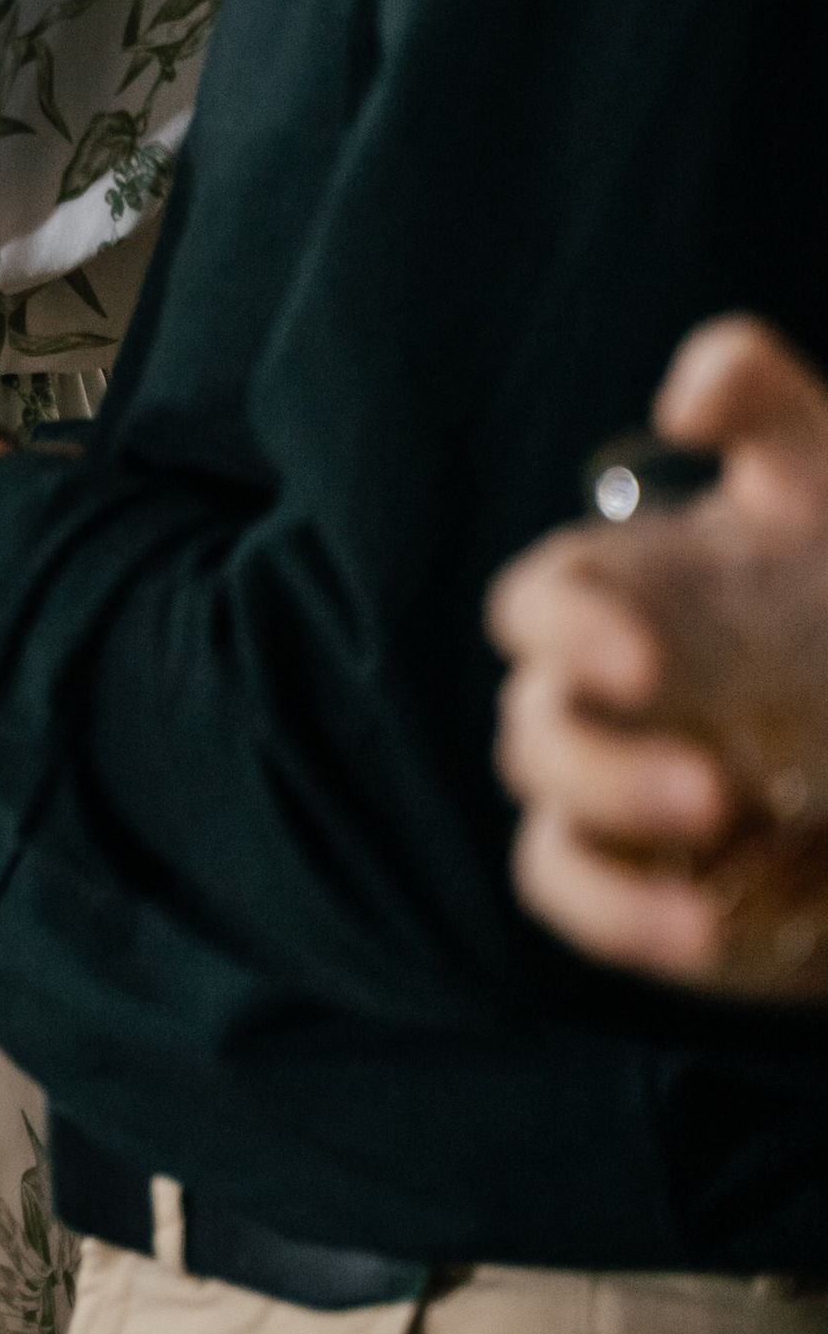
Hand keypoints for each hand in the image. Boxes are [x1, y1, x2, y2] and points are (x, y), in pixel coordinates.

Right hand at [488, 318, 827, 996]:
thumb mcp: (824, 474)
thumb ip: (762, 402)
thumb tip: (684, 401)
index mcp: (613, 600)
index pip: (535, 610)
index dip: (568, 635)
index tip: (642, 664)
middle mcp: (592, 699)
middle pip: (535, 729)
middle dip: (605, 765)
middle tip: (712, 793)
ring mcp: (610, 796)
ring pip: (550, 818)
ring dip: (619, 837)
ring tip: (721, 841)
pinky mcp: (643, 882)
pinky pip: (577, 897)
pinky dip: (621, 918)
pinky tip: (700, 932)